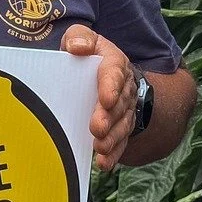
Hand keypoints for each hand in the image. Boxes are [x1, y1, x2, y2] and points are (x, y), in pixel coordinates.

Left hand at [61, 24, 136, 171]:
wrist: (107, 74)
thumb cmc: (87, 56)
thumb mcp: (83, 38)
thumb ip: (79, 37)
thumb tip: (77, 47)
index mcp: (113, 64)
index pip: (114, 73)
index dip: (111, 86)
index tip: (106, 99)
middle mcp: (123, 88)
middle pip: (119, 104)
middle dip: (109, 117)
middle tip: (97, 128)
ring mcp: (124, 110)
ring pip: (122, 125)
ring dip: (112, 138)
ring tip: (99, 147)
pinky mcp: (120, 128)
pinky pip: (120, 142)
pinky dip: (113, 154)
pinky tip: (103, 164)